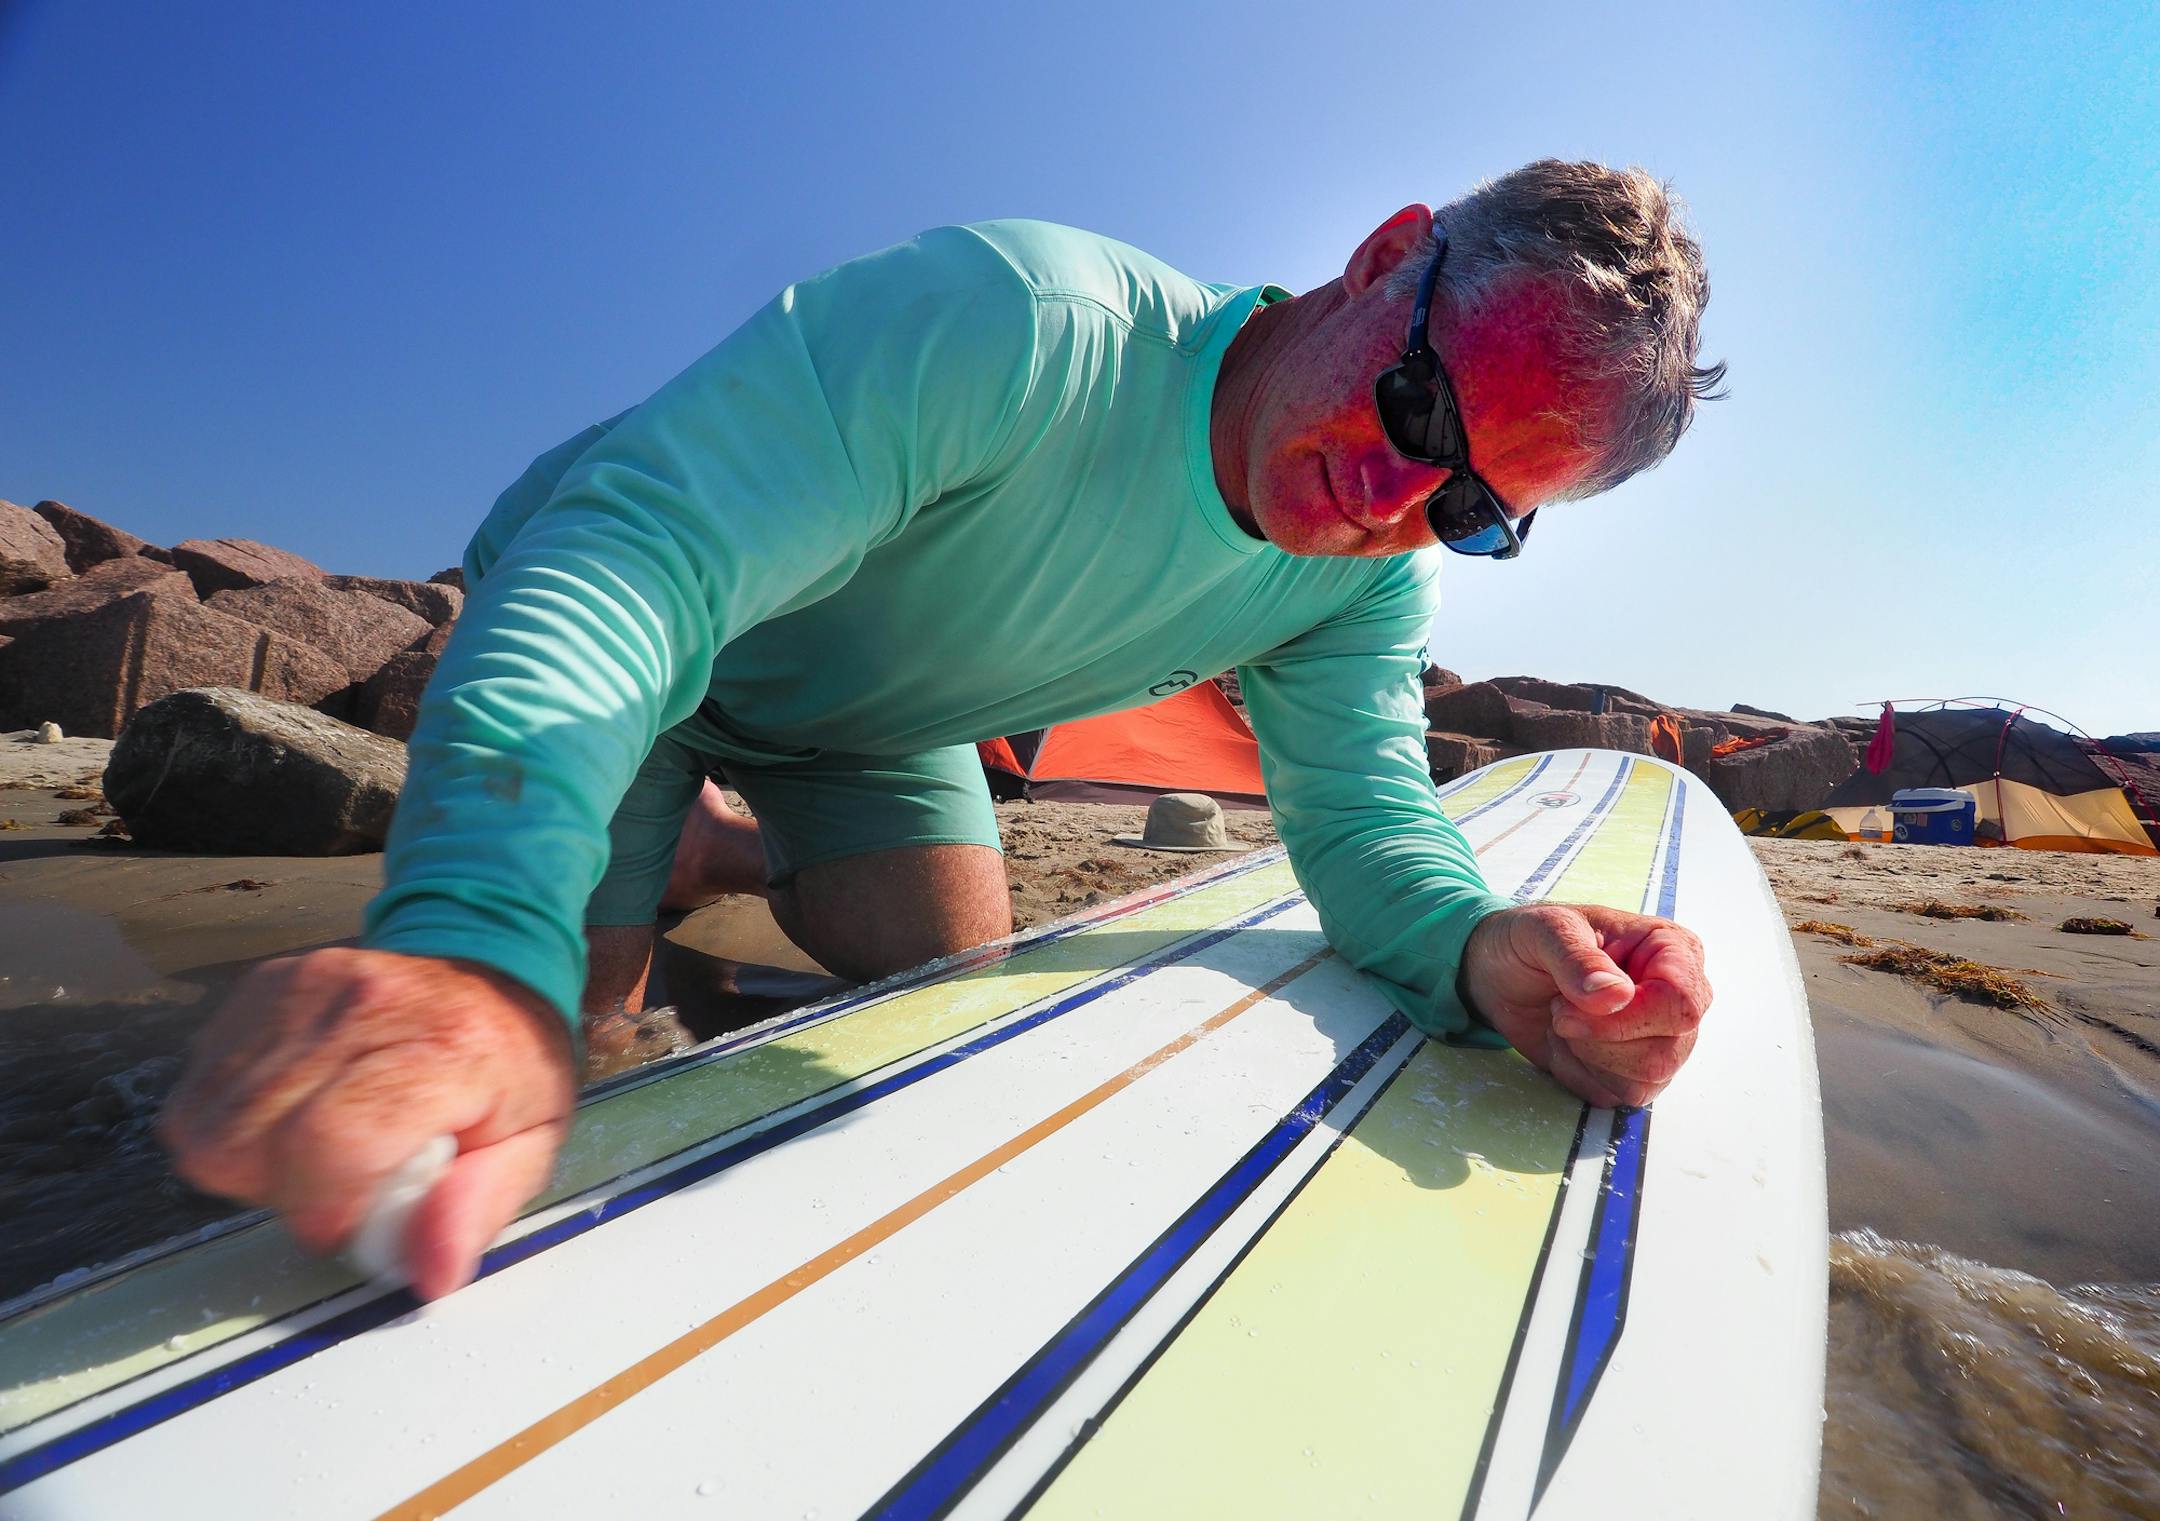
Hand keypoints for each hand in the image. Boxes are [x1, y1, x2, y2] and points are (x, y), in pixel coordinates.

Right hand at [161, 948, 575, 1300]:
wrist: (493, 976)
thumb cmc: (509, 1069)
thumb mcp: (529, 1147)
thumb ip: (479, 1210)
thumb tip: (429, 1273)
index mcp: (447, 1049)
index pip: (333, 1143)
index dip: (324, 1209)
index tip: (351, 1220)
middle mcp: (367, 1005)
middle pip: (250, 1140)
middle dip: (282, 1192)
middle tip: (338, 1182)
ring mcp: (305, 985)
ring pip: (208, 1120)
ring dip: (249, 1160)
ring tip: (315, 1146)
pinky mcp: (264, 982)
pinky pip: (200, 1082)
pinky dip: (230, 1117)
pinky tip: (290, 1111)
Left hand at [1457, 903, 1711, 1108]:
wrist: (1501, 972)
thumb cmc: (1531, 939)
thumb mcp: (1544, 930)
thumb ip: (1577, 958)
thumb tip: (1616, 996)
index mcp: (1672, 951)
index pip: (1681, 1003)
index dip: (1627, 1017)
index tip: (1572, 1006)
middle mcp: (1677, 999)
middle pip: (1664, 1053)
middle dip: (1596, 1040)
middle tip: (1560, 1009)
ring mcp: (1661, 1040)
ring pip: (1643, 1081)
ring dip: (1585, 1056)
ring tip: (1563, 1020)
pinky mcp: (1635, 1073)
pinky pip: (1615, 1096)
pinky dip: (1576, 1074)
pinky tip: (1564, 1043)